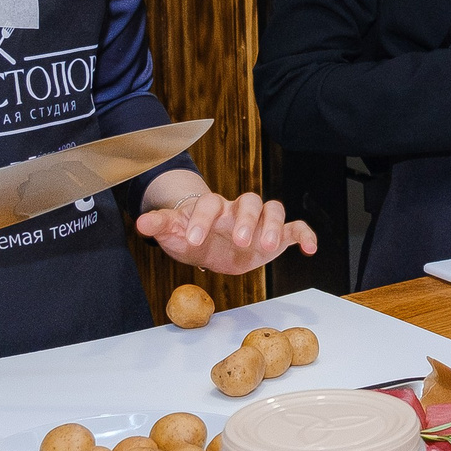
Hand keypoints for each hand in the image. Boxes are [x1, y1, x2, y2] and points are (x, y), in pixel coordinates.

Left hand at [136, 170, 314, 274]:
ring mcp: (260, 221)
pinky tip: (310, 249)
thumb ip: (161, 225)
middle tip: (240, 241)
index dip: (202, 220)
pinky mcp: (277, 236)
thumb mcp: (173, 233)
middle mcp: (239, 210)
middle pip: (250, 201)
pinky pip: (296, 228)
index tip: (192, 241)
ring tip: (268, 246)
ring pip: (273, 210)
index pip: (211, 204)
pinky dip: (305, 235)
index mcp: (214, 207)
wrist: (207, 244)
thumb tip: (141, 223)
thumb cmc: (191, 234)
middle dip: (247, 220)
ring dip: (273, 225)